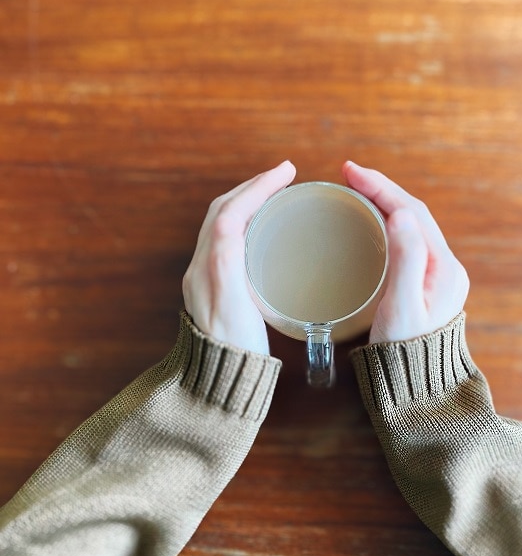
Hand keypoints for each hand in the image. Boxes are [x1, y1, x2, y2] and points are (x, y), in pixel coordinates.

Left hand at [182, 161, 295, 353]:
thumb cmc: (234, 352)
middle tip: (283, 176)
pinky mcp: (216, 284)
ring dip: (248, 200)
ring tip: (275, 193)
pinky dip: (247, 220)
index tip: (286, 172)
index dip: (256, 187)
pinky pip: (228, 238)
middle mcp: (202, 266)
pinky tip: (265, 226)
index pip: (228, 213)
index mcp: (209, 268)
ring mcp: (207, 274)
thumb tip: (236, 222)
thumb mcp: (234, 307)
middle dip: (252, 187)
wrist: (217, 383)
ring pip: (223, 222)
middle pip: (222, 211)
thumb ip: (227, 264)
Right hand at [343, 161, 468, 342]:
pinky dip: (389, 222)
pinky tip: (374, 219)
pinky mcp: (426, 282)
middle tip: (349, 173)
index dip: (382, 187)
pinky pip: (409, 240)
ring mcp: (437, 274)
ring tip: (358, 188)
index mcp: (442, 267)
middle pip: (414, 214)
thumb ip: (404, 260)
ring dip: (386, 202)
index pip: (412, 212)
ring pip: (412, 225)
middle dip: (382, 188)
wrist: (418, 385)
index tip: (351, 172)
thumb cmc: (404, 351)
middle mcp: (445, 266)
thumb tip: (400, 213)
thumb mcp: (401, 307)